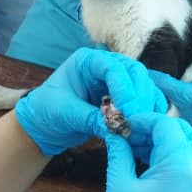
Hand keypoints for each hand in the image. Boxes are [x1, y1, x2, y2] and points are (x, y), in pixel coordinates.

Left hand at [15, 48, 166, 155]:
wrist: (43, 125)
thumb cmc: (46, 111)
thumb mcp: (65, 113)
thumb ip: (90, 118)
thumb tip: (116, 129)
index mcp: (87, 61)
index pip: (113, 68)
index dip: (124, 88)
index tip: (128, 111)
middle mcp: (105, 67)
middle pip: (135, 73)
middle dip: (139, 96)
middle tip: (138, 119)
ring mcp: (116, 82)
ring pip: (143, 86)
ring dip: (147, 104)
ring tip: (142, 125)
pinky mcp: (123, 98)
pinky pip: (143, 100)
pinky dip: (148, 111)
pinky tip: (148, 125)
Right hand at [105, 115, 191, 191]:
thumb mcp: (120, 188)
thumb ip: (118, 155)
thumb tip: (115, 135)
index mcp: (180, 163)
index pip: (165, 124)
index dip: (143, 119)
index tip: (123, 124)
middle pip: (180, 130)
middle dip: (154, 127)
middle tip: (129, 135)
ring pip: (185, 144)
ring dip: (162, 141)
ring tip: (135, 149)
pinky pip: (188, 161)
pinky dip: (170, 156)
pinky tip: (147, 164)